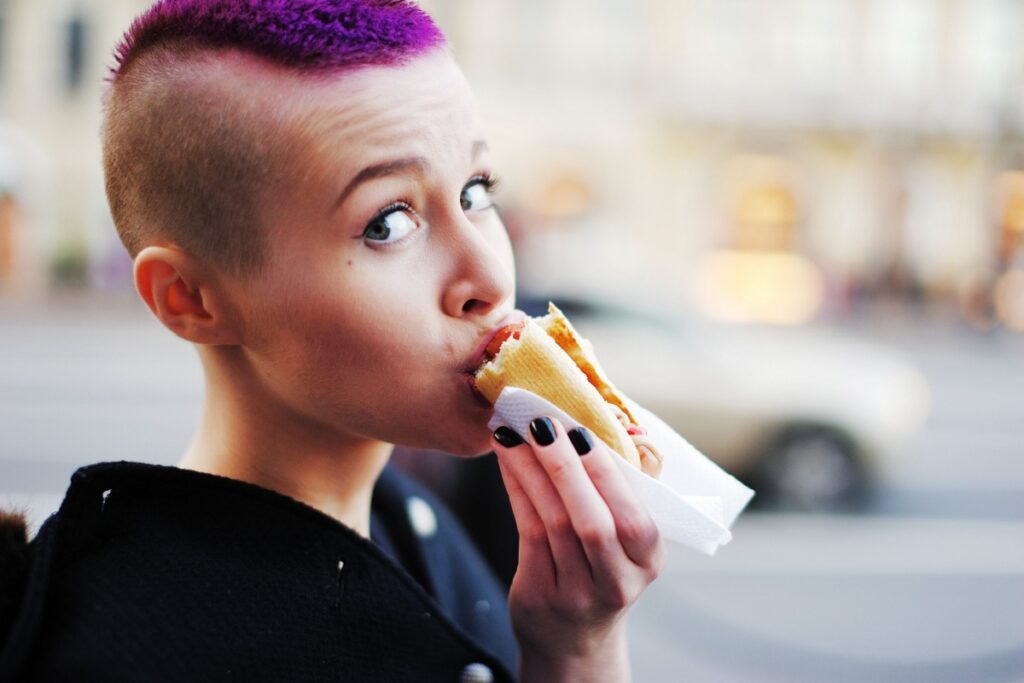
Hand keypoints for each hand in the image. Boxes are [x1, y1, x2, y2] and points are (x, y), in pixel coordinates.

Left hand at [492, 417, 663, 682]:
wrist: (573, 640)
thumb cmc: (602, 571)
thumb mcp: (627, 542)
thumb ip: (627, 491)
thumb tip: (629, 427)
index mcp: (648, 561)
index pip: (632, 517)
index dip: (606, 474)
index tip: (580, 431)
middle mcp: (617, 582)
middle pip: (592, 522)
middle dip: (565, 468)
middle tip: (542, 424)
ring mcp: (577, 594)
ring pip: (553, 522)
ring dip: (531, 471)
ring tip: (514, 434)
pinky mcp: (540, 593)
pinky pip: (528, 530)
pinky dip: (517, 488)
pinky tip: (508, 461)